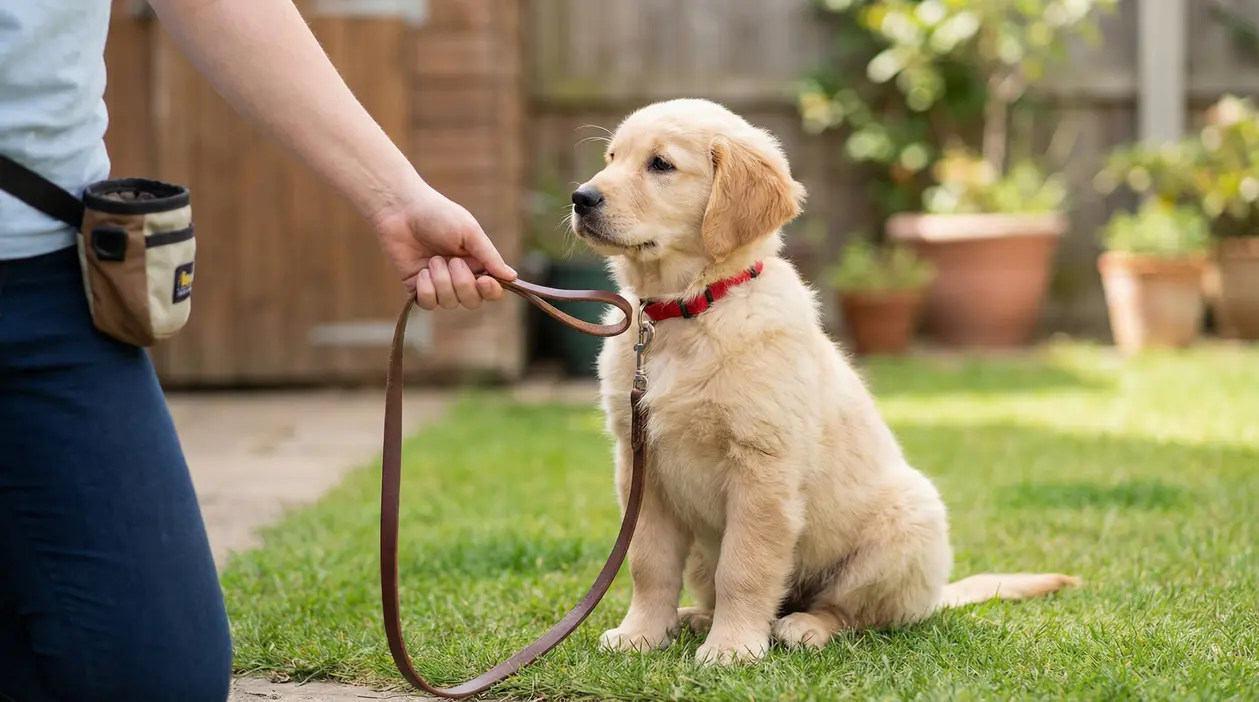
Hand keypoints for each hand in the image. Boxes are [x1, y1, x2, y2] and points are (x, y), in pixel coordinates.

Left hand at [370, 183, 516, 310]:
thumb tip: (511, 276)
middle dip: (463, 284)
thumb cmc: (438, 215)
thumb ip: (490, 256)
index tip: (484, 280)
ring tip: (433, 259)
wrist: (401, 210)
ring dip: (441, 281)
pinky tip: (421, 271)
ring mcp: (438, 284)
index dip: (490, 291)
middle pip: (472, 301)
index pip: (492, 290)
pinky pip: (428, 303)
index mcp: (477, 263)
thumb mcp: (469, 232)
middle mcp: (460, 277)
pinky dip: (426, 288)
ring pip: (450, 303)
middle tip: (453, 261)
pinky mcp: (417, 288)